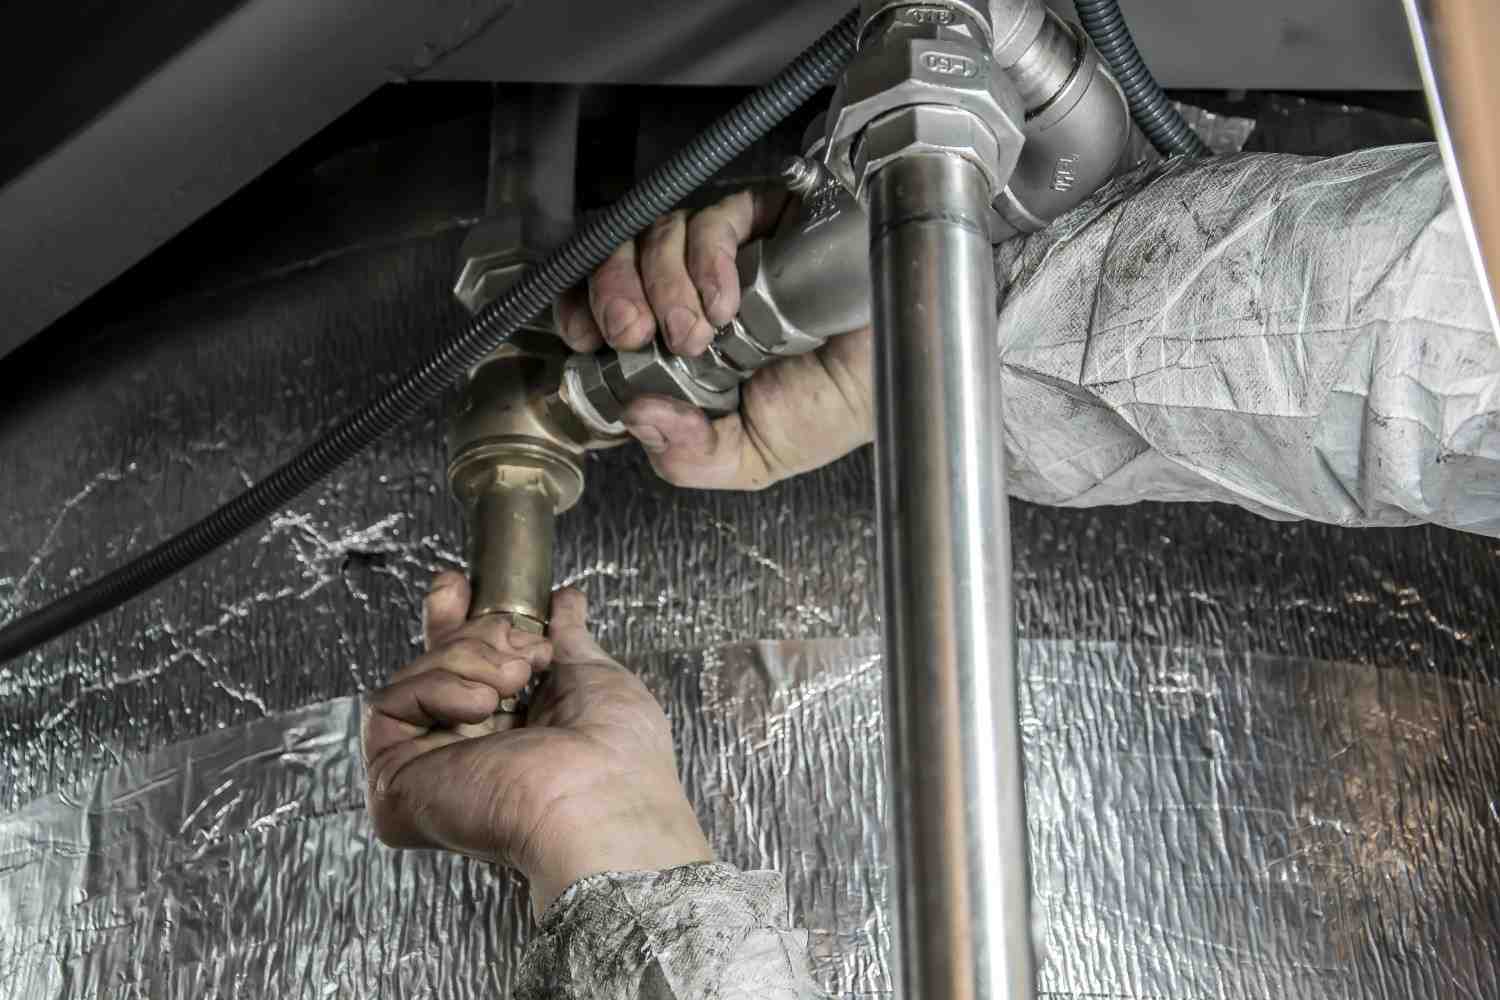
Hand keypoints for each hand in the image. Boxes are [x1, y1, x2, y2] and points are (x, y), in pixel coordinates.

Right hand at [362, 572, 711, 912]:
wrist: (601, 800)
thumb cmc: (618, 757)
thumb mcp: (595, 677)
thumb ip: (569, 639)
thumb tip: (567, 601)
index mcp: (513, 737)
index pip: (465, 671)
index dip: (456, 623)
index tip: (461, 585)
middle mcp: (467, 755)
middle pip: (434, 667)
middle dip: (469, 632)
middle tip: (516, 645)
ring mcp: (429, 770)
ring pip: (415, 677)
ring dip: (469, 659)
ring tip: (514, 682)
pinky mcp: (396, 783)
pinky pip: (389, 705)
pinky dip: (436, 688)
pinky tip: (480, 705)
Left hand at [555, 188, 874, 489]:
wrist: (908, 372)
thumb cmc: (840, 408)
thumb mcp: (752, 457)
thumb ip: (690, 455)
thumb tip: (637, 418)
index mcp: (681, 345)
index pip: (609, 308)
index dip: (584, 309)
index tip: (585, 337)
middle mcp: (696, 293)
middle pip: (620, 259)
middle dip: (612, 293)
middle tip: (634, 332)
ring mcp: (728, 255)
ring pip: (659, 234)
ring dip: (663, 283)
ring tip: (697, 331)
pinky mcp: (765, 220)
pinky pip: (714, 218)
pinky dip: (708, 258)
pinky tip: (729, 299)